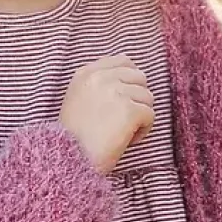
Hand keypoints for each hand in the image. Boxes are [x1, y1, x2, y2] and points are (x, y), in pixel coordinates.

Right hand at [59, 55, 154, 173]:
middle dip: (136, 98)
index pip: (123, 61)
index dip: (130, 79)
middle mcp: (101, 78)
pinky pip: (150, 115)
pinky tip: (126, 139)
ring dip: (140, 116)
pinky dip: (143, 130)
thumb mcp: (78, 98)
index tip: (124, 98)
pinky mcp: (129, 110)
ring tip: (121, 131)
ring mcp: (116, 92)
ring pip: (147, 97)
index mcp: (86, 73)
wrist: (72, 160)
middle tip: (121, 119)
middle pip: (140, 78)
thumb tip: (132, 74)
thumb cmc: (75, 137)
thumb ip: (99, 83)